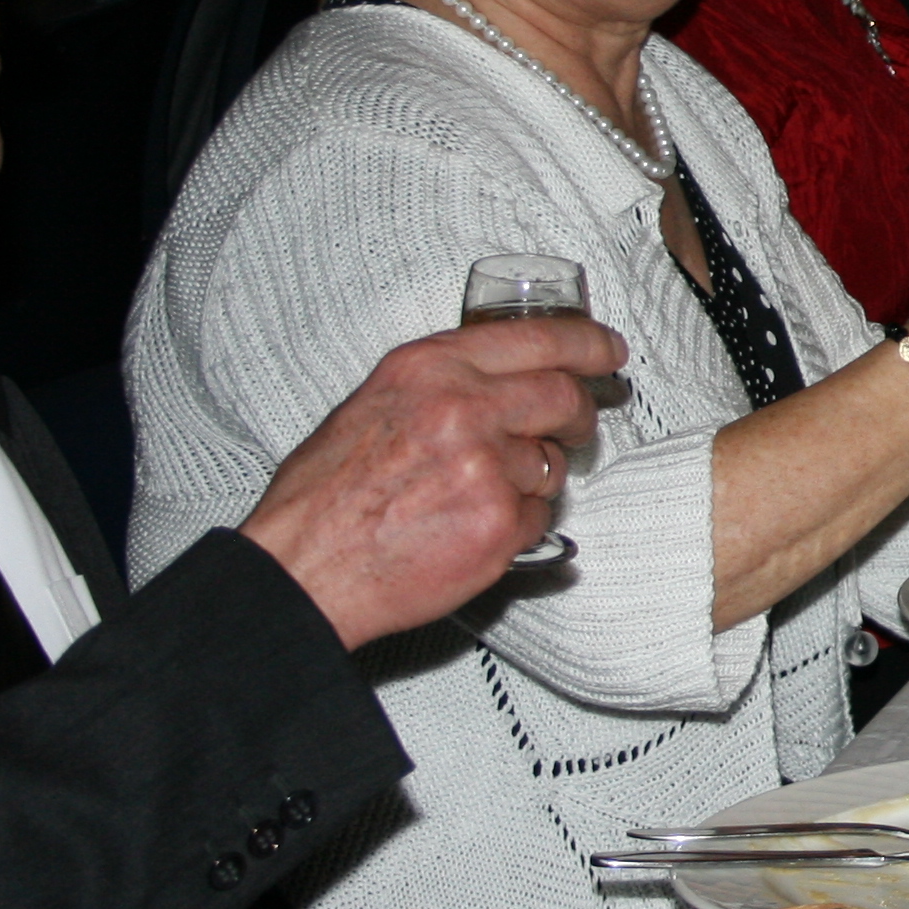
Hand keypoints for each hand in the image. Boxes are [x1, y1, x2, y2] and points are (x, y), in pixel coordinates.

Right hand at [240, 319, 624, 652]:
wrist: (301, 568)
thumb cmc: (323, 497)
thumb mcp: (373, 404)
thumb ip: (442, 383)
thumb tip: (498, 378)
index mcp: (430, 370)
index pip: (540, 339)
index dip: (587, 344)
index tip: (607, 349)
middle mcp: (464, 409)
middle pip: (565, 397)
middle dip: (578, 413)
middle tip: (577, 425)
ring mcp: (487, 467)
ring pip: (552, 464)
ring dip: (530, 481)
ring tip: (472, 496)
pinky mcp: (499, 523)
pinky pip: (539, 517)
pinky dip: (515, 526)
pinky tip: (469, 529)